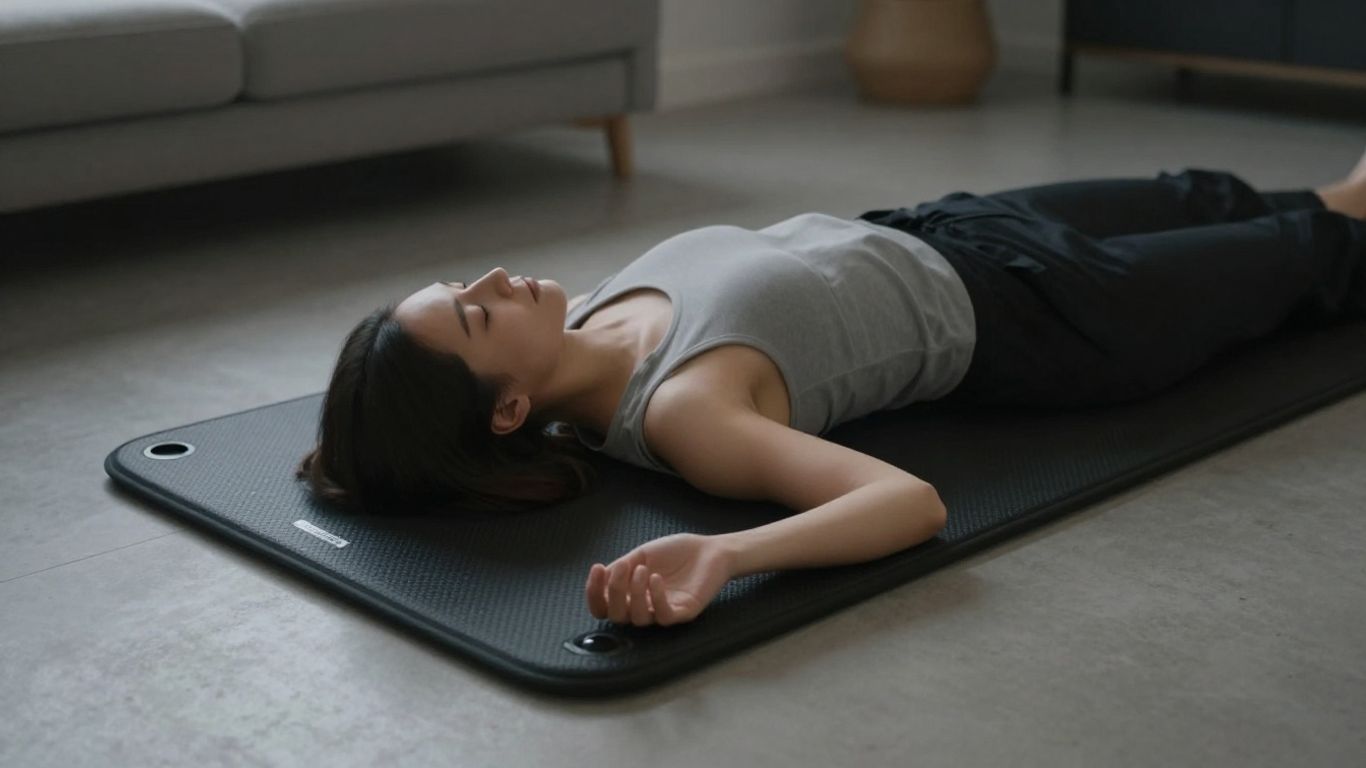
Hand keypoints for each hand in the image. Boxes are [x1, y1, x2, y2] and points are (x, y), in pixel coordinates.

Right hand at [585, 533, 735, 626]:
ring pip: (637, 619)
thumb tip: (601, 577)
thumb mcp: (642, 555)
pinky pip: (663, 615)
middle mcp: (643, 607)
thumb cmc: (676, 553)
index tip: (597, 568)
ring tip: (643, 570)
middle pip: (616, 617)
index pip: (602, 606)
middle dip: (613, 592)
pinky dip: (656, 598)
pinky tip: (656, 578)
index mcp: (630, 595)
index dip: (594, 593)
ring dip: (635, 593)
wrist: (710, 550)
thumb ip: (621, 567)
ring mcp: (662, 612)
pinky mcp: (682, 613)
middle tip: (623, 568)